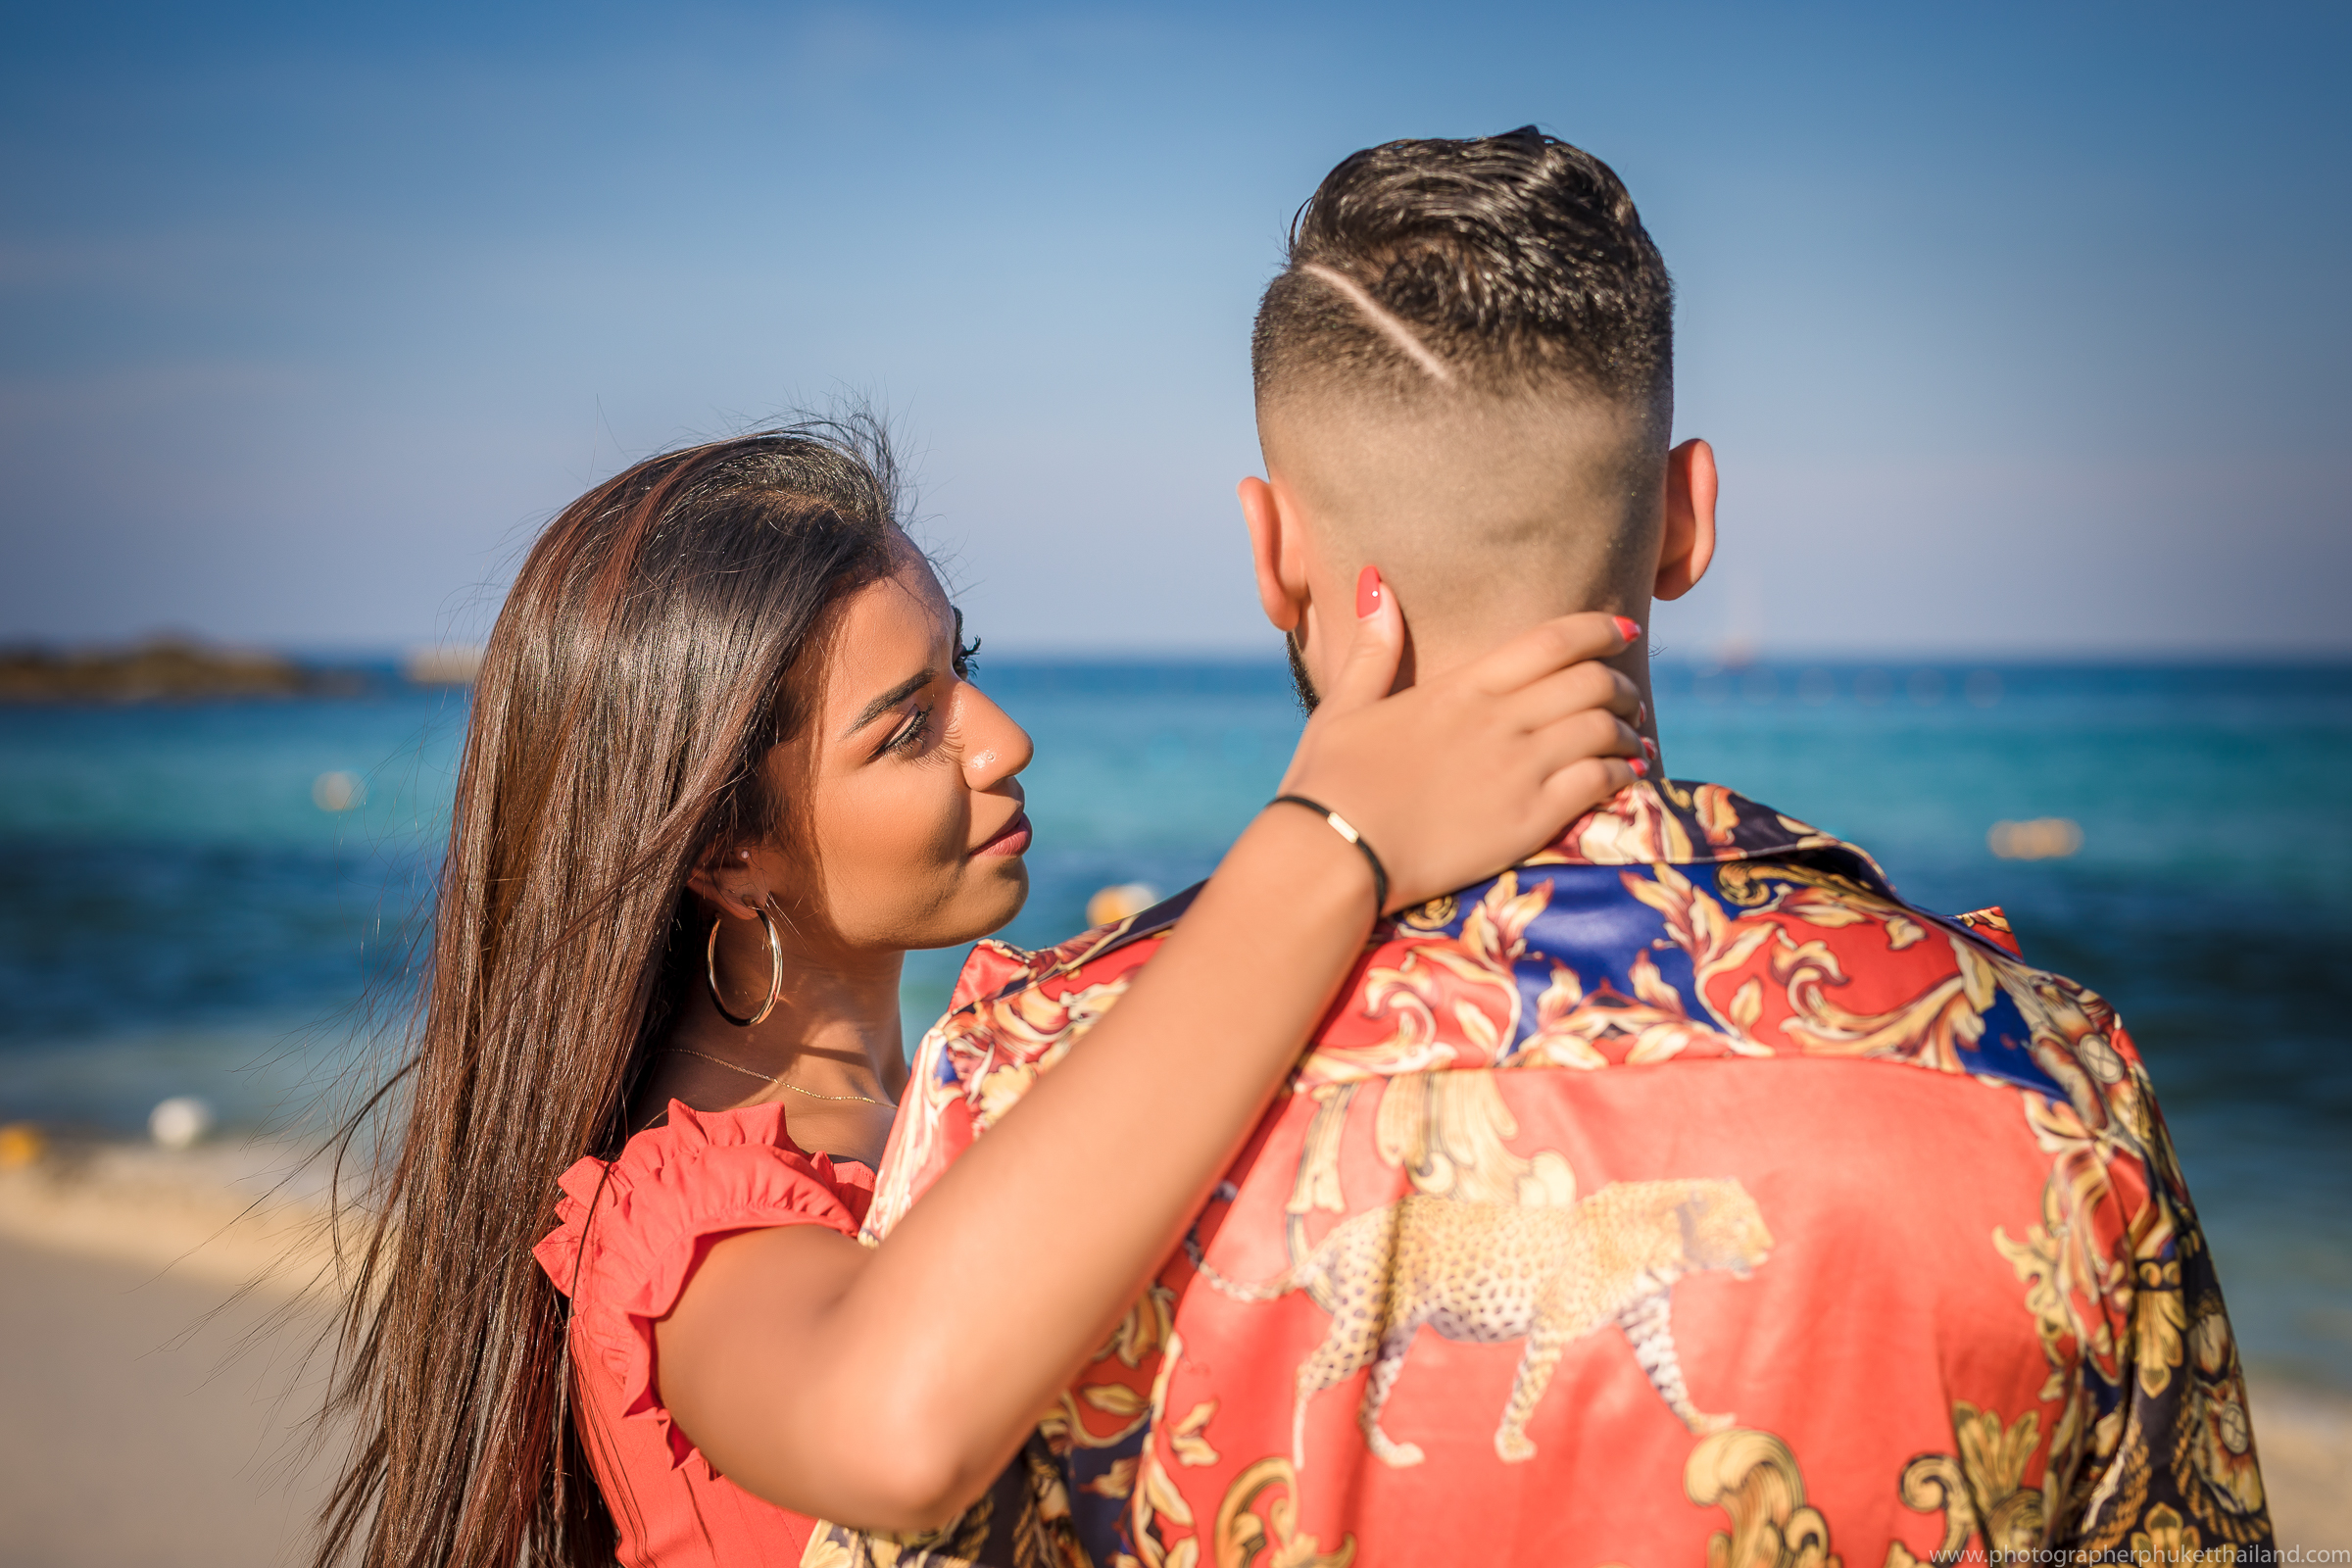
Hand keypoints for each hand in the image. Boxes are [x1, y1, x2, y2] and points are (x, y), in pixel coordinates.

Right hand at [1278, 569, 1642, 912]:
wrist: (1332, 854)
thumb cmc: (1329, 782)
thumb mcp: (1343, 706)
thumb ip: (1373, 648)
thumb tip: (1376, 581)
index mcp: (1460, 688)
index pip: (1551, 641)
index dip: (1598, 629)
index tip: (1623, 629)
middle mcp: (1498, 720)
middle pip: (1590, 681)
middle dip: (1619, 683)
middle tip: (1625, 695)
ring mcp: (1518, 770)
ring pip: (1603, 729)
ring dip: (1627, 729)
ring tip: (1632, 739)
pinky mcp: (1529, 820)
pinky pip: (1599, 782)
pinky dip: (1623, 773)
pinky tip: (1627, 777)